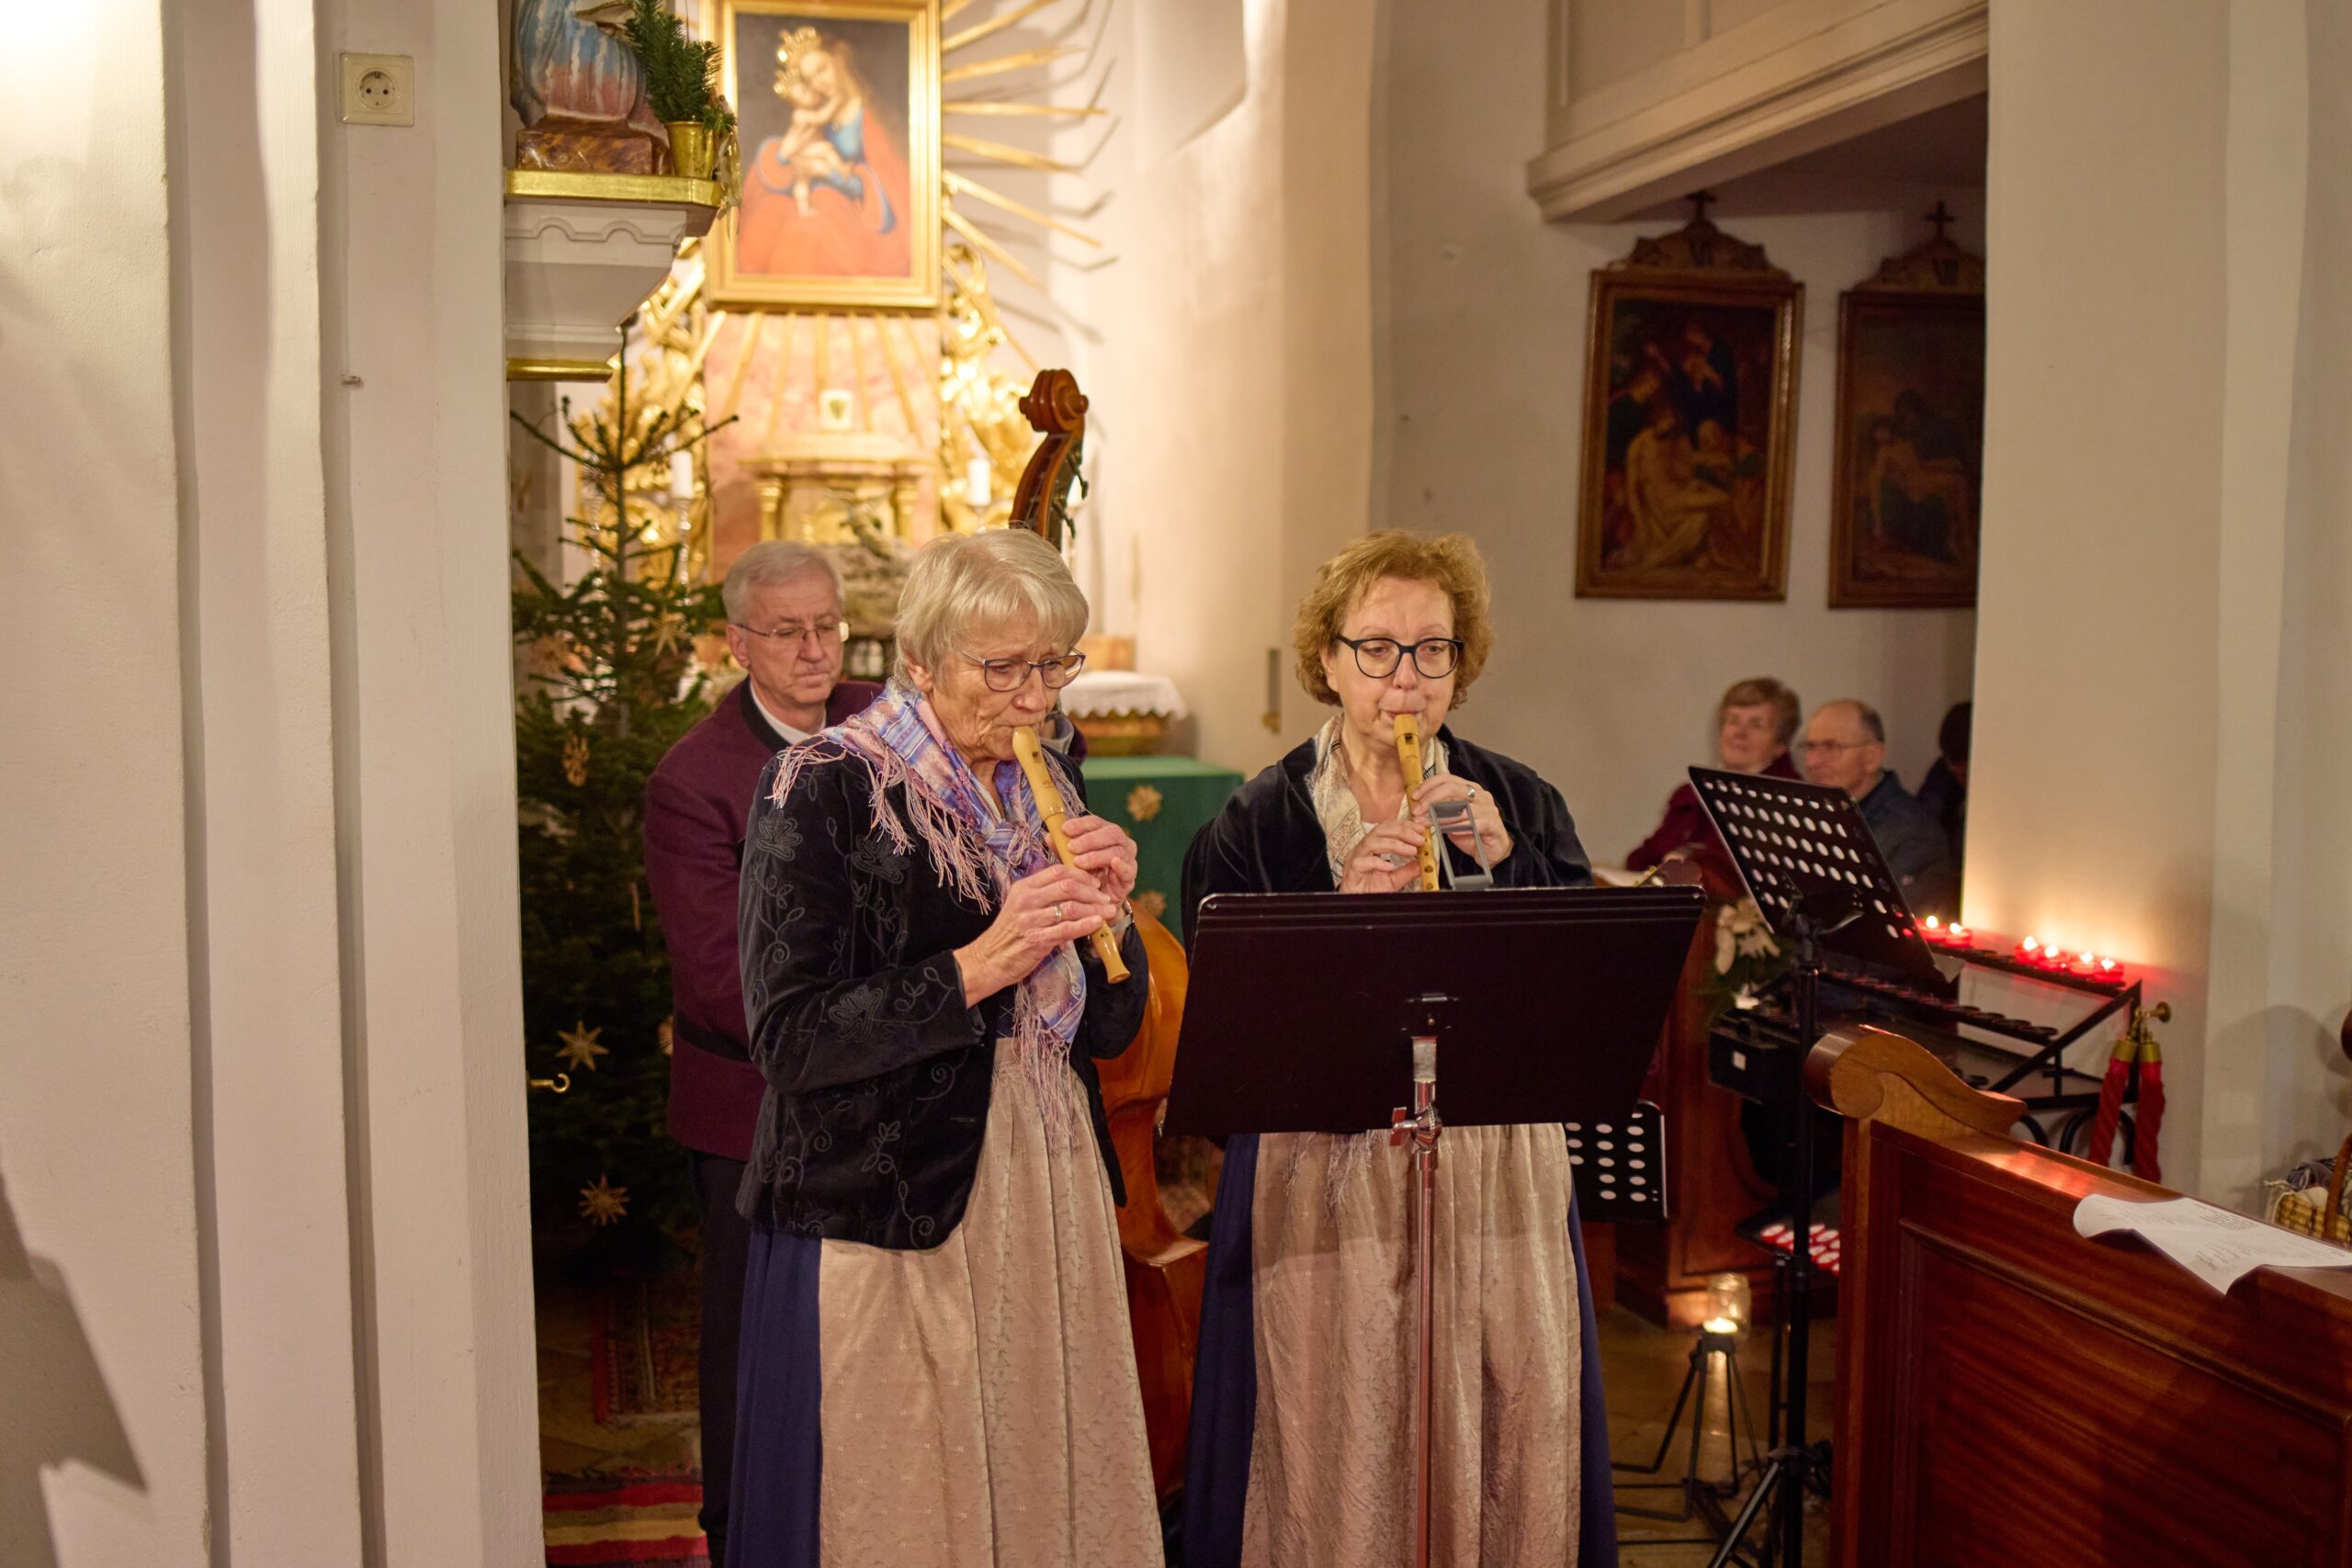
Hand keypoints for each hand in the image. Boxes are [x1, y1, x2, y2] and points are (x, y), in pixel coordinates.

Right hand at [953, 865, 1118, 1003]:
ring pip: (1071, 907)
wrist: (989, 959)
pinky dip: (1085, 925)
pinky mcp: (1036, 939)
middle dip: (1092, 892)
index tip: (1095, 883)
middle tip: (1106, 899)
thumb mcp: (1021, 906)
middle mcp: (1027, 900)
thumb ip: (1043, 895)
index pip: (1058, 871)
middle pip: (1067, 886)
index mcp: (1024, 887)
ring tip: (1108, 912)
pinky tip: (1097, 924)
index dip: (1081, 875)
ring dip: (1094, 909)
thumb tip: (1074, 888)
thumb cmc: (1009, 933)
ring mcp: (1031, 919)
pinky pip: (1066, 929)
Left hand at [1059, 814, 1138, 903]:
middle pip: (1111, 832)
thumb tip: (1049, 836)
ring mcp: (1128, 860)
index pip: (1096, 823)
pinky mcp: (1129, 878)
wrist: (1096, 903)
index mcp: (1106, 834)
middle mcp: (1121, 843)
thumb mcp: (1071, 861)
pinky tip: (1113, 863)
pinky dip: (1121, 865)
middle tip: (1072, 847)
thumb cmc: (1085, 876)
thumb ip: (1062, 849)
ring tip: (1079, 862)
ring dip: (1096, 855)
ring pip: (1117, 851)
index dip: (1081, 824)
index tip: (1064, 829)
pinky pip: (1128, 869)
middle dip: (1089, 839)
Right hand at [1339, 817, 1430, 893]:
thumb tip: (1424, 863)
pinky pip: (1362, 862)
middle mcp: (1363, 849)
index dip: (1404, 825)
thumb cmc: (1370, 891)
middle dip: (1402, 832)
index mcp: (1372, 847)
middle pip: (1380, 830)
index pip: (1387, 828)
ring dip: (1394, 844)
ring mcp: (1355, 859)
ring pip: (1371, 842)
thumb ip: (1408, 871)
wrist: (1358, 907)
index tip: (1421, 828)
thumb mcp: (1394, 881)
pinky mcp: (1351, 871)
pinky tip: (1390, 867)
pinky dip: (1377, 862)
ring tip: (1410, 851)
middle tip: (1419, 839)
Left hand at [1411, 776, 1512, 866]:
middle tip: (1416, 811)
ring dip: (1437, 815)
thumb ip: (1439, 809)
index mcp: (1470, 788)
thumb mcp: (1451, 819)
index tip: (1414, 797)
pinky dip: (1454, 826)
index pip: (1447, 778)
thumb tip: (1418, 807)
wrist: (1492, 852)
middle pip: (1452, 788)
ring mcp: (1488, 808)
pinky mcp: (1492, 823)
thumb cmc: (1471, 833)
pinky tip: (1443, 831)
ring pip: (1459, 807)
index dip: (1428, 785)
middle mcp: (1480, 794)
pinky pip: (1470, 823)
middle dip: (1430, 799)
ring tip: (1423, 823)